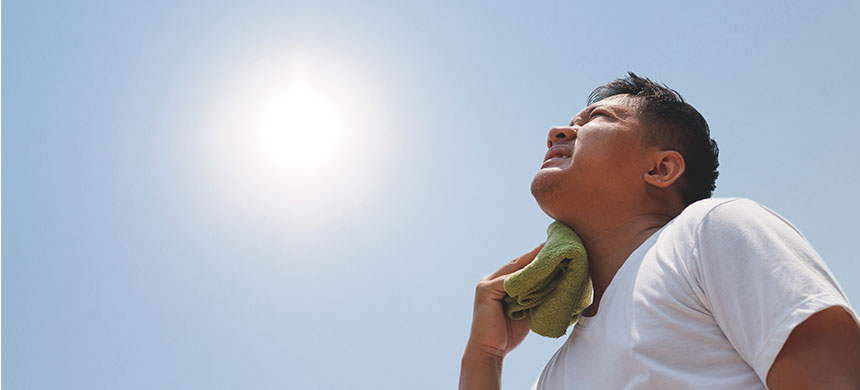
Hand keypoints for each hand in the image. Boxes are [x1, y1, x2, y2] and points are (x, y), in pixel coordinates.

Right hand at [465, 244, 543, 358]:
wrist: (489, 352)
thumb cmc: (507, 334)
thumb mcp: (524, 311)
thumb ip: (533, 297)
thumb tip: (555, 285)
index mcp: (498, 284)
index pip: (519, 267)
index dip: (536, 259)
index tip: (553, 249)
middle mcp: (490, 281)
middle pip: (517, 264)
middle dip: (535, 255)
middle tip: (554, 244)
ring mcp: (486, 285)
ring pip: (513, 269)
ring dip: (532, 261)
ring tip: (550, 253)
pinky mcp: (486, 291)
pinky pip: (508, 281)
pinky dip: (523, 277)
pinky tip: (538, 271)